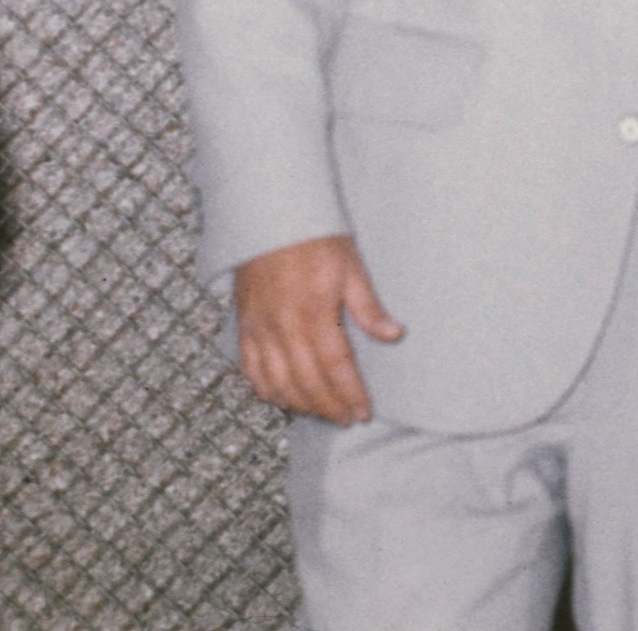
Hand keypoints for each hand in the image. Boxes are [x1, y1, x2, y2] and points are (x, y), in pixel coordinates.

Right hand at [233, 234, 403, 424]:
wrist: (270, 217)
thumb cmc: (315, 237)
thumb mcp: (351, 267)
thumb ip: (369, 307)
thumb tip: (394, 335)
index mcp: (314, 313)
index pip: (335, 367)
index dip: (349, 394)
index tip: (363, 412)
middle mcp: (283, 327)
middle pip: (307, 382)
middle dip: (329, 406)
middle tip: (347, 420)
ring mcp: (260, 329)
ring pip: (277, 382)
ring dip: (300, 404)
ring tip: (322, 414)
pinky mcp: (244, 326)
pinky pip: (250, 369)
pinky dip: (266, 389)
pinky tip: (281, 399)